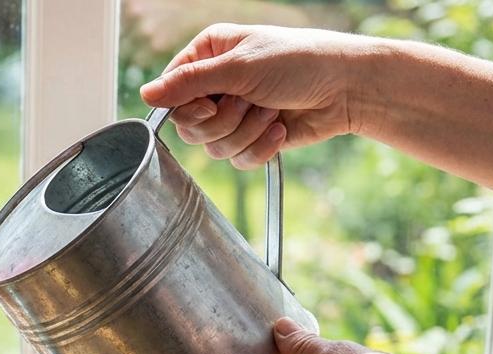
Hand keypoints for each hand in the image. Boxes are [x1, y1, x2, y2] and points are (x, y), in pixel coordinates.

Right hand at [140, 25, 379, 169]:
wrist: (347, 88)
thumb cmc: (300, 62)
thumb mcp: (239, 67)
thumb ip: (189, 83)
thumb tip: (145, 93)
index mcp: (208, 55)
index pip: (171, 91)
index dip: (186, 107)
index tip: (210, 105)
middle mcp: (217, 84)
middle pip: (189, 125)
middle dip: (222, 122)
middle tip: (248, 103)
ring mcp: (235, 112)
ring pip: (213, 146)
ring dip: (245, 132)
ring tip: (271, 112)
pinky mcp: (253, 137)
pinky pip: (237, 159)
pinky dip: (260, 147)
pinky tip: (280, 127)